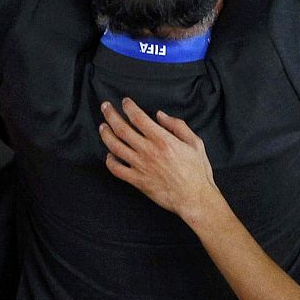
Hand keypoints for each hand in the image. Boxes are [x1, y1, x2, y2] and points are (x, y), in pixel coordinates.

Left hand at [99, 98, 221, 220]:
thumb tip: (160, 115)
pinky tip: (109, 155)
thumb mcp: (195, 142)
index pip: (138, 117)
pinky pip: (117, 170)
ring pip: (115, 147)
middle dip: (111, 115)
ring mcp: (141, 166)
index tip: (125, 102)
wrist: (195, 198)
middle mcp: (148, 151)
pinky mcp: (138, 181)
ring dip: (106, 135)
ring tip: (103, 127)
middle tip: (105, 107)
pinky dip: (110, 161)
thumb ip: (177, 126)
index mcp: (162, 139)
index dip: (129, 107)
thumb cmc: (197, 171)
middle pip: (122, 129)